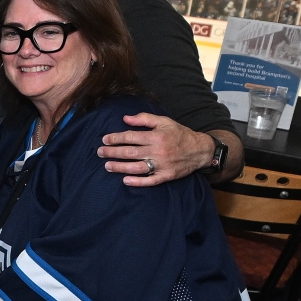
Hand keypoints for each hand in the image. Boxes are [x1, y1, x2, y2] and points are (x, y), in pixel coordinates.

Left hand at [98, 113, 213, 186]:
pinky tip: (125, 180)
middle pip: (131, 152)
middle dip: (113, 152)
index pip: (131, 137)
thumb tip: (125, 118)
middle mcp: (158, 151)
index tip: (104, 139)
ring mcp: (162, 165)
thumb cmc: (180, 134)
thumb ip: (144, 119)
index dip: (116, 138)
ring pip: (137, 167)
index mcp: (157, 136)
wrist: (200, 150)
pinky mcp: (166, 176)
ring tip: (107, 166)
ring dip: (120, 167)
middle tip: (100, 152)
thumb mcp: (164, 121)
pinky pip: (150, 181)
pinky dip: (137, 181)